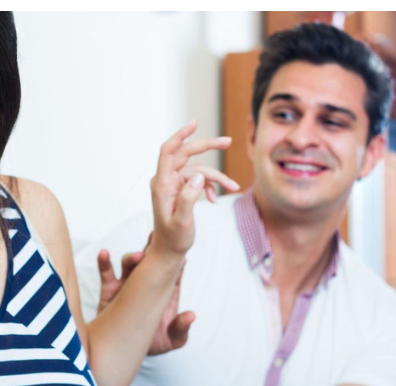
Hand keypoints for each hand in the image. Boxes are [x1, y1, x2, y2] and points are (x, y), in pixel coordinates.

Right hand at [96, 233, 194, 354]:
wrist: (126, 354)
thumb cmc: (155, 344)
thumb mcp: (172, 340)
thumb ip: (181, 329)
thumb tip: (191, 315)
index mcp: (165, 292)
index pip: (173, 271)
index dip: (176, 258)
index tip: (178, 248)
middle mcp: (147, 285)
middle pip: (151, 261)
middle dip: (153, 248)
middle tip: (156, 237)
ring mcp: (128, 286)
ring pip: (130, 265)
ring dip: (132, 257)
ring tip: (137, 257)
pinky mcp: (110, 292)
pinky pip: (106, 274)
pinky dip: (104, 262)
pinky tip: (103, 253)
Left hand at [149, 121, 239, 257]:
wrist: (169, 251)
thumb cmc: (173, 239)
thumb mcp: (182, 221)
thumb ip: (188, 198)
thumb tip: (199, 176)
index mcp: (162, 184)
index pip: (168, 152)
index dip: (180, 135)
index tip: (195, 124)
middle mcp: (166, 181)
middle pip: (186, 155)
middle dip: (207, 147)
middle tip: (228, 141)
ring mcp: (173, 185)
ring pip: (198, 171)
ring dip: (216, 177)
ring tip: (233, 186)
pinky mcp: (181, 190)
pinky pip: (198, 181)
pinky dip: (209, 187)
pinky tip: (214, 200)